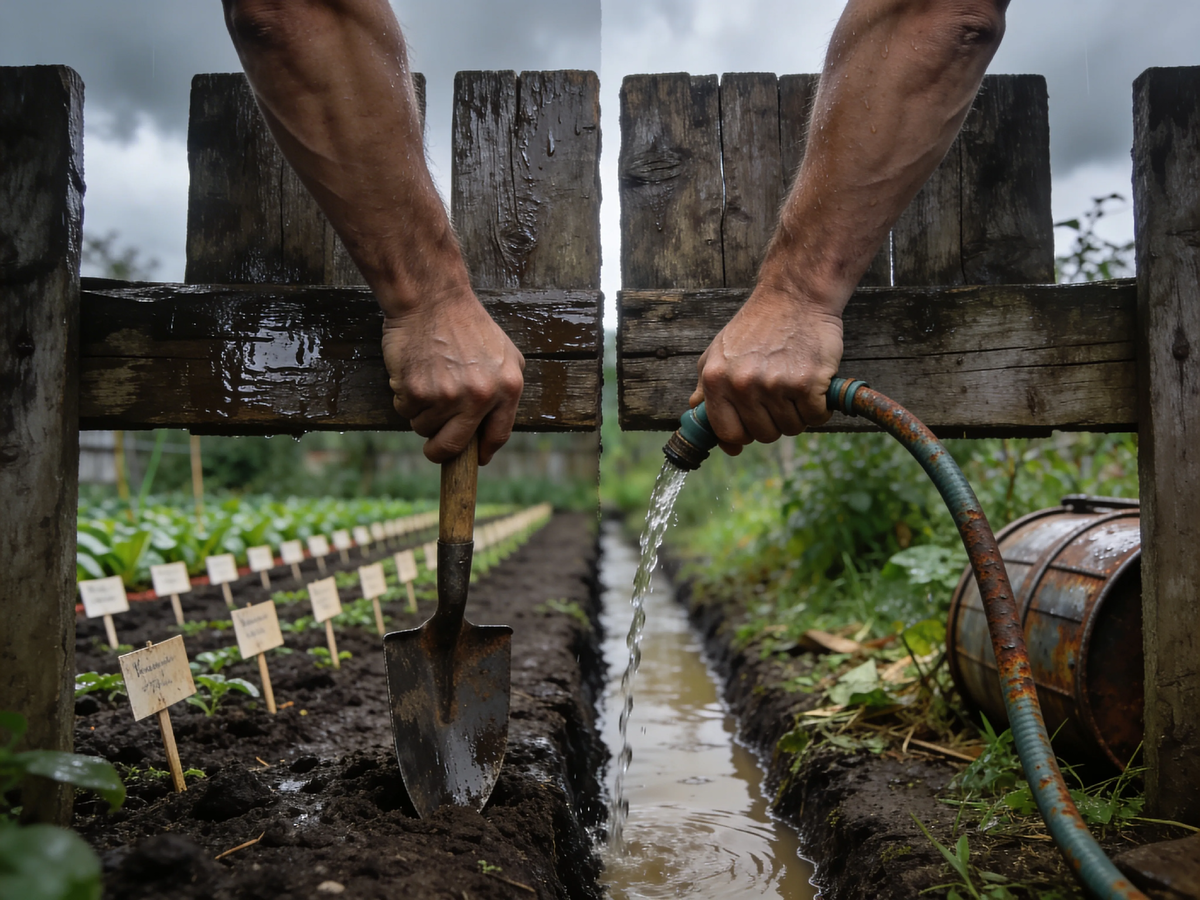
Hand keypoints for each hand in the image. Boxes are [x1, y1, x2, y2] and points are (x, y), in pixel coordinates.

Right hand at [382, 290, 524, 464]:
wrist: (432, 297)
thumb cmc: (467, 324)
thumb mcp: (504, 353)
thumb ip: (504, 390)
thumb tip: (494, 429)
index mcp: (508, 389)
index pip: (497, 436)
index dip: (482, 452)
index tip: (473, 458)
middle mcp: (480, 396)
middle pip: (453, 446)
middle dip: (440, 451)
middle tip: (433, 447)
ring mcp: (447, 396)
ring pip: (424, 427)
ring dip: (421, 413)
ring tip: (427, 380)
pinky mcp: (417, 390)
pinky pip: (405, 411)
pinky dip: (404, 398)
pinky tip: (413, 372)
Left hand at [690, 287, 843, 455]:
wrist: (795, 296)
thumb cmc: (757, 326)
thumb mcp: (719, 351)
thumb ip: (705, 386)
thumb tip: (696, 416)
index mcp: (716, 380)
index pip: (728, 433)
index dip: (744, 434)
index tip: (754, 424)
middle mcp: (742, 385)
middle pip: (764, 435)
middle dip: (774, 421)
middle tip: (780, 395)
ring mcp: (774, 385)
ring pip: (791, 428)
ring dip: (798, 414)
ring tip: (795, 385)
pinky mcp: (806, 383)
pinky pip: (816, 417)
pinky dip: (820, 408)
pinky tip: (814, 387)